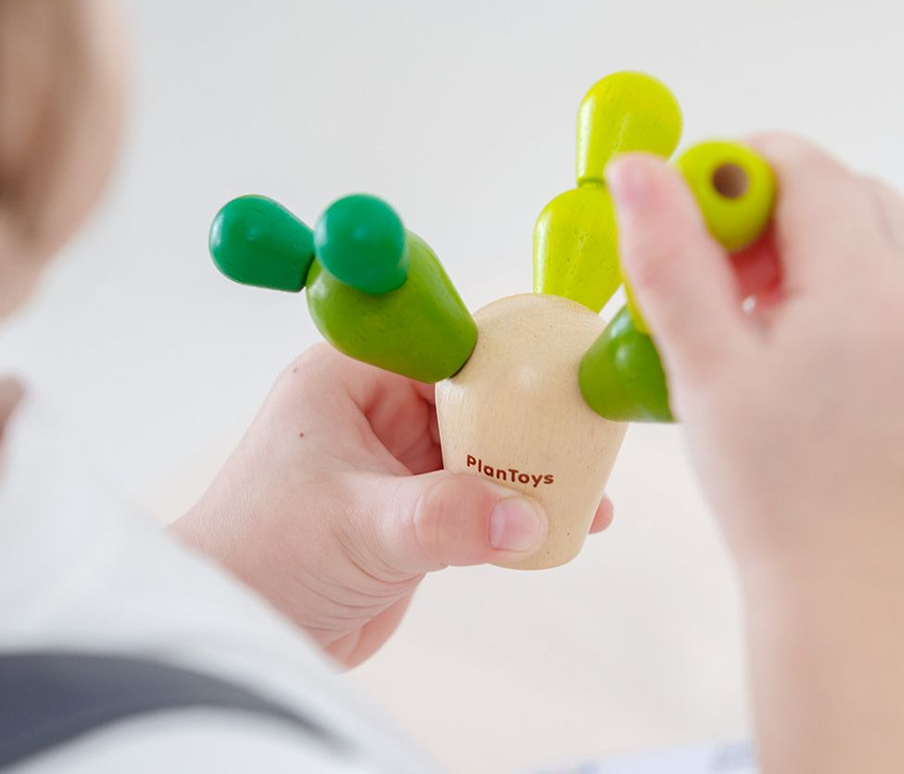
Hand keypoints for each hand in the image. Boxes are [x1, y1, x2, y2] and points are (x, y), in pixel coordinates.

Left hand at [173, 345, 611, 667]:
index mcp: (352, 379)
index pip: (443, 348)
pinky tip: (555, 527)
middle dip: (528, 422)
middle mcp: (376, 410)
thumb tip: (529, 518)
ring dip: (527, 470)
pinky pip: (474, 498)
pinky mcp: (411, 510)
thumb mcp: (358, 526)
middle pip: (472, 398)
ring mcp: (396, 461)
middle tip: (588, 437)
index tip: (563, 374)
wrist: (238, 633)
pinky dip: (511, 511)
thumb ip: (442, 518)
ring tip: (588, 487)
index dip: (504, 359)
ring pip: (479, 449)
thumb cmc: (263, 558)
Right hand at [607, 136, 903, 773]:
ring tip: (760, 303)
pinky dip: (852, 270)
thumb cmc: (773, 489)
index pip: (807, 169)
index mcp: (869, 290)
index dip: (737, 171)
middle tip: (720, 271)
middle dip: (774, 206)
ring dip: (817, 234)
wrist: (856, 588)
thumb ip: (669, 257)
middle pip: (847, 189)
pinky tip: (804, 330)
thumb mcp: (704, 366)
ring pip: (882, 224)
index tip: (688, 210)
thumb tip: (638, 170)